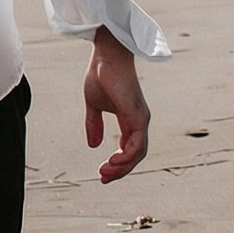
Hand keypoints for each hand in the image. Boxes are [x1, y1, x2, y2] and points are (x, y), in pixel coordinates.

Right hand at [84, 29, 150, 181]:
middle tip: (103, 178)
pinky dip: (127, 157)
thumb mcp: (93, 104)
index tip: (102, 172)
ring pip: (139, 154)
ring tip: (105, 172)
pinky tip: (113, 161)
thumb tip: (93, 145)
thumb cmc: (101, 74)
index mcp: (130, 119)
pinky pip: (137, 145)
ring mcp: (140, 119)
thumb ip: (94, 124)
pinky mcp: (137, 116)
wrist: (106, 54)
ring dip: (122, 167)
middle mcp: (139, 121)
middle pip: (135, 155)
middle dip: (120, 170)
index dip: (117, 163)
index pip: (129, 148)